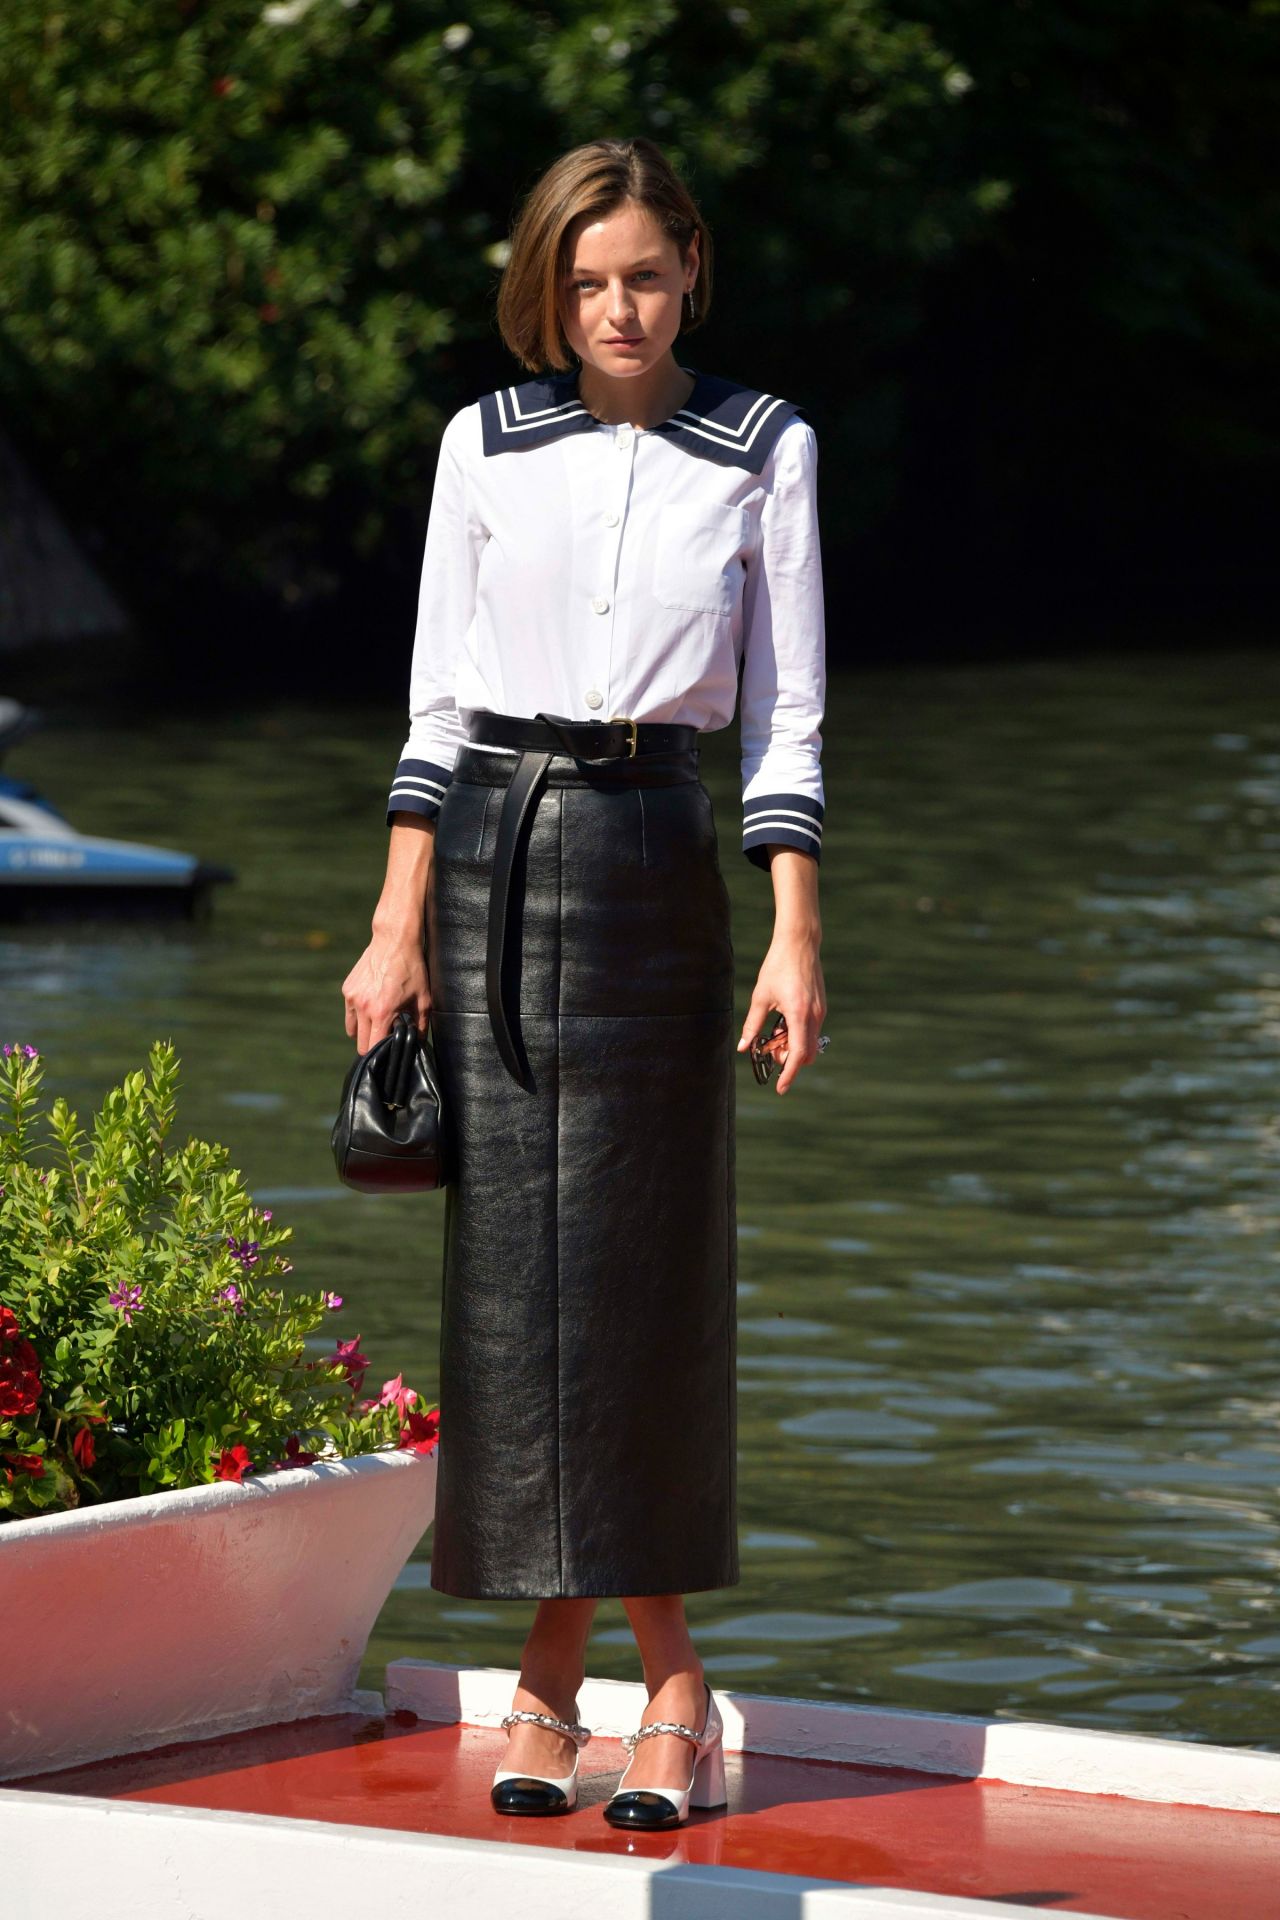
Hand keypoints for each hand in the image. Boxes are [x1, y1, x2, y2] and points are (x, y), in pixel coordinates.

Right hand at [341, 931, 431, 1055]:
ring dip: (364, 1031)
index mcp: (381, 1013)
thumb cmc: (412, 969)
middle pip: (360, 1043)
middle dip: (373, 1045)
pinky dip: (359, 1014)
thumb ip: (420, 1025)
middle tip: (386, 1038)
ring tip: (379, 1022)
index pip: (372, 1048)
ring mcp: (352, 997)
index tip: (389, 1053)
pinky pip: (350, 1012)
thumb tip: (417, 1044)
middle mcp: (362, 1007)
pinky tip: (373, 1005)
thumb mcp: (423, 999)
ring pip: (352, 1030)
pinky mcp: (347, 989)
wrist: (394, 941)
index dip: (381, 1054)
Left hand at [736, 936, 826, 1094]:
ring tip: (774, 1036)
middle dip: (790, 1061)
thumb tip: (744, 1047)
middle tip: (770, 1053)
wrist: (799, 943)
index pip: (798, 1054)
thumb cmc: (777, 966)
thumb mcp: (760, 996)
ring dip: (793, 1047)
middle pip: (807, 1053)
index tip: (781, 1088)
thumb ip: (753, 1024)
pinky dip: (798, 1035)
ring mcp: (821, 1011)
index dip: (789, 1074)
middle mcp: (815, 1015)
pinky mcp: (821, 1006)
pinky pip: (812, 1030)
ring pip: (810, 1042)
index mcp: (799, 1014)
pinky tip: (782, 1025)